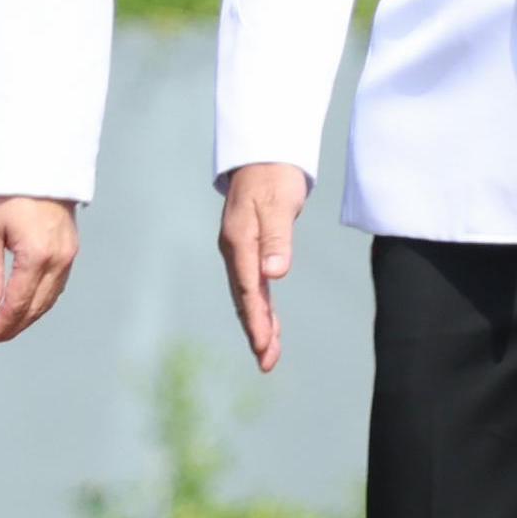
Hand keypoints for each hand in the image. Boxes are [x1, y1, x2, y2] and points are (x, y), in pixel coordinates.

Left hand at [0, 195, 77, 343]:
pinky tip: (25, 306)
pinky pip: (57, 287)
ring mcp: (68, 257)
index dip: (0, 326)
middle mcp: (58, 261)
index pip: (17, 305)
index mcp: (36, 256)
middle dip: (13, 327)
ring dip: (27, 318)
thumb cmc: (10, 194)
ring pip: (48, 301)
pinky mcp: (71, 252)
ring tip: (5, 326)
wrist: (40, 169)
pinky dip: (40, 302)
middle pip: (36, 308)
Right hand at [217, 161, 310, 371]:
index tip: (264, 345)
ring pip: (249, 296)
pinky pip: (254, 286)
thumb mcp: (280, 205)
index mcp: (240, 242)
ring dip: (259, 325)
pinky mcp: (251, 250)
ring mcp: (241, 252)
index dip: (257, 319)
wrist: (264, 155)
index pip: (248, 289)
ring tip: (269, 356)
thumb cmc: (274, 177)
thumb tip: (274, 274)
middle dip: (256, 332)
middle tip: (267, 362)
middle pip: (245, 299)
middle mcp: (236, 250)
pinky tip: (269, 326)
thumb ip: (277, 240)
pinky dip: (261, 308)